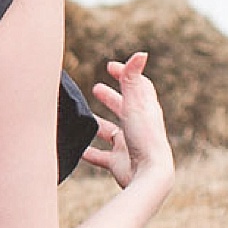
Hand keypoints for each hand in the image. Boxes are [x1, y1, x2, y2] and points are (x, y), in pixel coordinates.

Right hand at [87, 52, 172, 190]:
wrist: (149, 174)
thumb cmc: (144, 137)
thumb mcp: (135, 103)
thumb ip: (132, 79)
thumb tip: (140, 53)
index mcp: (146, 110)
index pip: (138, 86)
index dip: (126, 74)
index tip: (110, 66)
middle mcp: (138, 127)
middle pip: (125, 108)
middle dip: (111, 98)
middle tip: (96, 89)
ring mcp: (129, 145)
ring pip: (111, 132)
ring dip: (98, 125)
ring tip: (83, 117)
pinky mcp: (119, 163)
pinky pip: (101, 156)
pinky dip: (89, 152)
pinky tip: (78, 149)